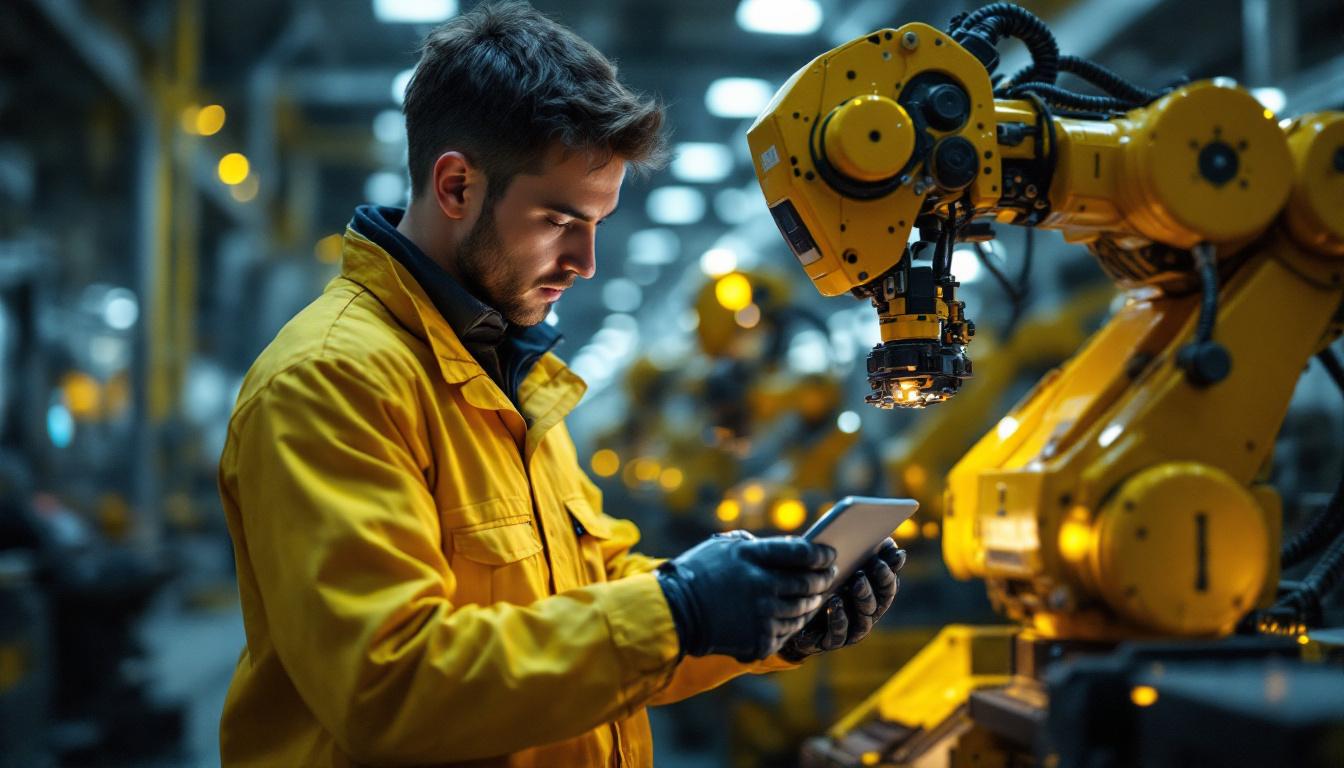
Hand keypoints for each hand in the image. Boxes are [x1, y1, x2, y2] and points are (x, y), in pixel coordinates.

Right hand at [656, 531, 837, 661]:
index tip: (830, 555)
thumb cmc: (697, 575)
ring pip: (802, 611)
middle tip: (828, 577)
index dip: (822, 554)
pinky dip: (792, 625)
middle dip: (823, 580)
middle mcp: (762, 586)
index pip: (803, 553)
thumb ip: (754, 544)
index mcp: (753, 557)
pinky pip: (787, 633)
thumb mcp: (721, 546)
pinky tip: (792, 619)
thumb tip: (786, 546)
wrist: (673, 613)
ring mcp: (762, 615)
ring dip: (811, 604)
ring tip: (813, 598)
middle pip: (808, 584)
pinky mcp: (759, 640)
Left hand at [779, 538, 904, 661]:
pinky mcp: (830, 641)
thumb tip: (854, 531)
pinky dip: (839, 617)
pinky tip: (835, 602)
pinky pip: (839, 633)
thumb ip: (842, 550)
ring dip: (863, 598)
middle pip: (882, 599)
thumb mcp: (824, 563)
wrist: (786, 614)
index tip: (894, 550)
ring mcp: (849, 629)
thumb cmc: (810, 582)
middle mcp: (863, 612)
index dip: (893, 566)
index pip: (888, 580)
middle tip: (877, 564)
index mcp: (867, 591)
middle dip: (882, 580)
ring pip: (865, 618)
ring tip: (856, 581)